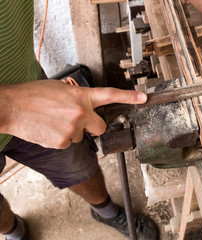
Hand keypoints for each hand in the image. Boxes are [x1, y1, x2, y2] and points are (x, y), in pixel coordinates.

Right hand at [0, 80, 146, 148]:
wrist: (12, 107)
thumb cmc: (33, 95)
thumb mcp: (60, 89)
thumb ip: (77, 98)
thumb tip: (85, 105)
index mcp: (81, 96)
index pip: (110, 95)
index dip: (129, 97)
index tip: (143, 98)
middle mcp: (81, 113)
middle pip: (100, 127)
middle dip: (93, 126)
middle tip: (78, 121)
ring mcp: (73, 129)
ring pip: (80, 135)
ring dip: (71, 130)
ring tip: (53, 121)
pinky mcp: (63, 142)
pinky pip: (68, 143)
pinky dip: (60, 138)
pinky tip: (49, 129)